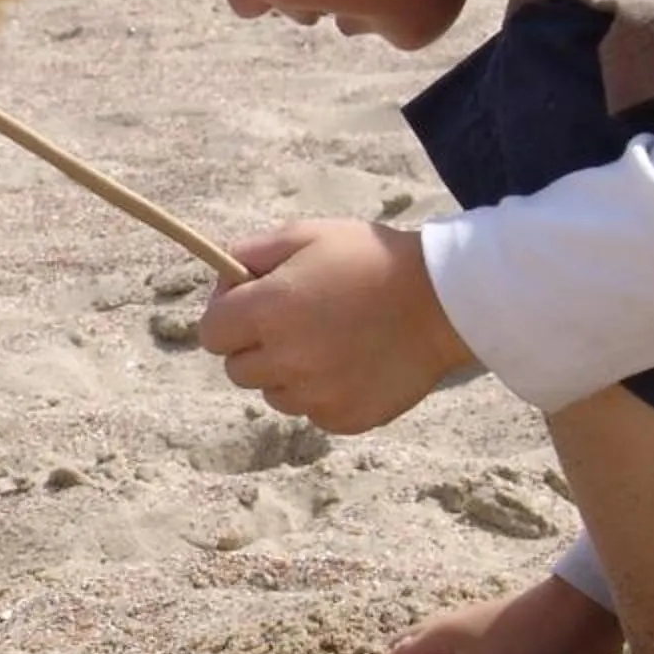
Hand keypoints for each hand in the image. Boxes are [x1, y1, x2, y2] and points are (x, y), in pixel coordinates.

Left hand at [195, 218, 471, 432]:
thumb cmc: (372, 260)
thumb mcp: (308, 235)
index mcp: (268, 310)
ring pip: (274, 394)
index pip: (211, 332)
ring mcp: (315, 395)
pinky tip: (352, 363)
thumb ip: (252, 252)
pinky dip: (322, 393)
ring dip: (288, 372)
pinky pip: (312, 412)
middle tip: (294, 321)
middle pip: (237, 369)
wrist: (442, 300)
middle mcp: (285, 359)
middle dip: (255, 346)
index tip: (252, 303)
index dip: (227, 315)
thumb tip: (224, 277)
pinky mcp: (343, 419)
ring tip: (329, 342)